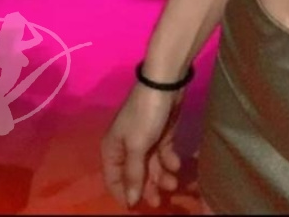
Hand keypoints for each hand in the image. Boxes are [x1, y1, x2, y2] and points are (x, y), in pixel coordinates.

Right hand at [101, 81, 184, 208]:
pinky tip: (176, 165)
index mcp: (112, 149)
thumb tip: (130, 201)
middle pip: (135, 176)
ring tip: (174, 183)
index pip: (113, 180)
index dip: (124, 194)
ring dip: (161, 177)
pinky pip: (164, 155)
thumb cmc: (145, 115)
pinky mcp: (162, 135)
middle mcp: (126, 147)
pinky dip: (169, 161)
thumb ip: (133, 174)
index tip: (136, 208)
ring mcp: (145, 141)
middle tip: (160, 202)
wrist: (166, 84)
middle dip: (147, 188)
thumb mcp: (136, 146)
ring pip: (151, 167)